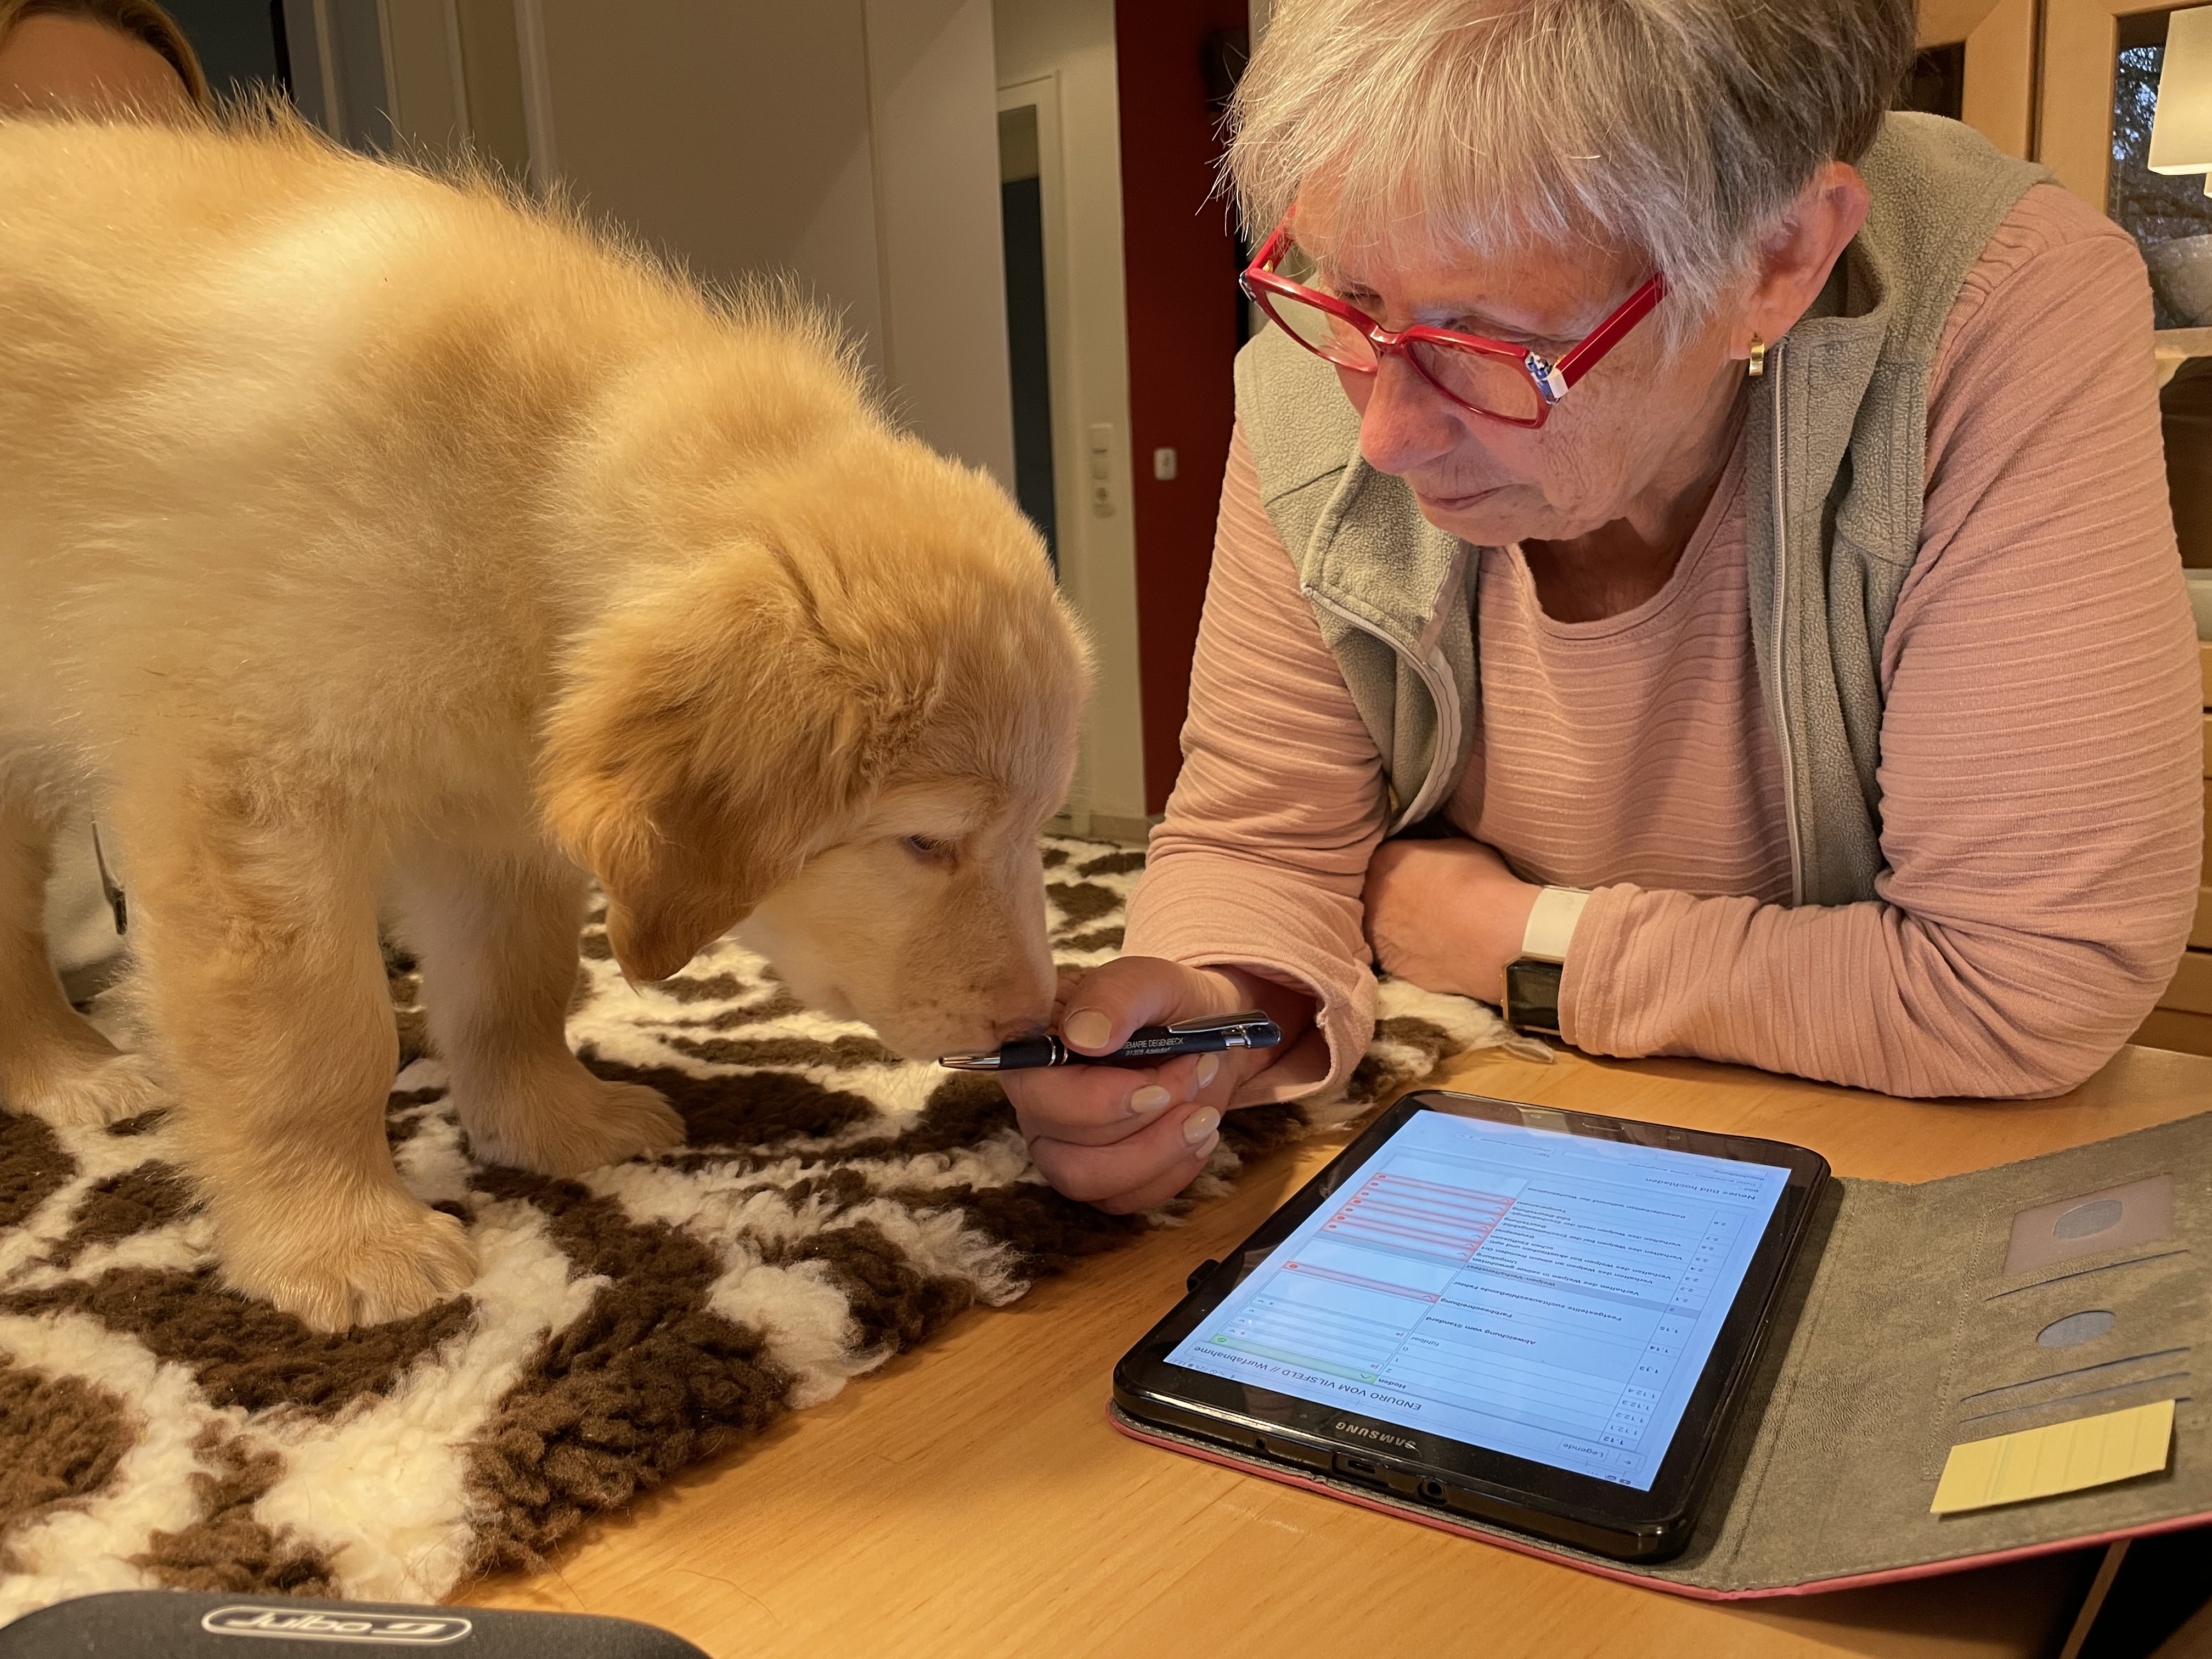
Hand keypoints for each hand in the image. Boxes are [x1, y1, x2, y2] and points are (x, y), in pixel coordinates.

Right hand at [1002, 956, 1313, 1213]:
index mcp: (1035, 1047)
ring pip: (1090, 1183)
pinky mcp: (1098, 1175)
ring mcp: (1063, 1146)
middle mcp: (1038, 1103)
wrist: (1206, 1035)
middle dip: (1142, 1124)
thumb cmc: (1168, 1004)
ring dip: (1159, 1153)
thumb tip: (1082, 1036)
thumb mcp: (1151, 981)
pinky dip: (1172, 1171)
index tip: (1156, 1087)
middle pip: (1060, 1153)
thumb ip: (1116, 996)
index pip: (1033, 1091)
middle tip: (1196, 1072)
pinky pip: (1124, 1200)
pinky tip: (1200, 1134)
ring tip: (1205, 1112)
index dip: (1093, 1104)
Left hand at [1363, 836, 1538, 1002]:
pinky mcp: (1389, 965)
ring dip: (1398, 928)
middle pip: (1376, 893)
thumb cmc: (1482, 885)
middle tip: (1423, 904)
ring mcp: (1376, 934)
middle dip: (1395, 898)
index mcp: (1384, 860)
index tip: (1418, 876)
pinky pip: (1394, 955)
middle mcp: (1371, 896)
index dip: (1402, 868)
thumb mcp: (1458, 848)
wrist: (1493, 938)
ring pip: (1382, 926)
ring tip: (1430, 930)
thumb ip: (1430, 853)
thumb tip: (1429, 863)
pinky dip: (1408, 954)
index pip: (1384, 859)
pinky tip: (1431, 952)